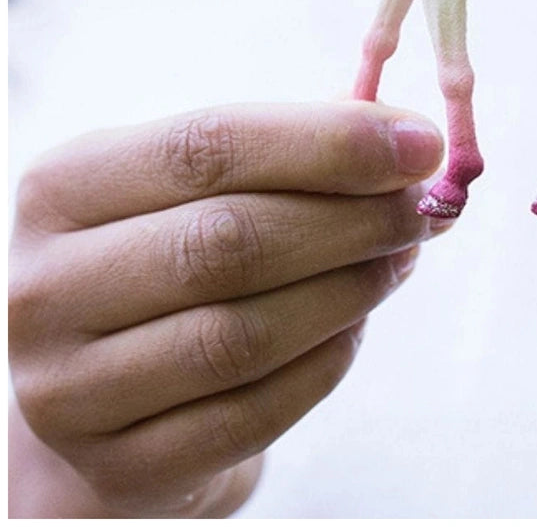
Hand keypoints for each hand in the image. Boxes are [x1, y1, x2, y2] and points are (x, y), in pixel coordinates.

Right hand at [9, 100, 445, 517]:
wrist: (95, 383)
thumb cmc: (163, 254)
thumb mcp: (193, 186)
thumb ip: (292, 154)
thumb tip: (408, 141)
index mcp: (64, 185)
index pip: (209, 146)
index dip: (330, 142)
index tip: (420, 143)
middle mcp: (45, 286)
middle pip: (229, 240)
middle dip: (353, 219)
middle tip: (419, 209)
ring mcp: (69, 388)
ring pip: (243, 334)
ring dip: (351, 289)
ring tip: (399, 259)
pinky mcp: (119, 465)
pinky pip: (253, 413)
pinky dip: (328, 359)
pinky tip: (357, 323)